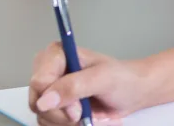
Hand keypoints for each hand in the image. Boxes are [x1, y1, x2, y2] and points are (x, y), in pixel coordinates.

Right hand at [30, 42, 149, 125]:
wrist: (135, 92)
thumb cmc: (123, 79)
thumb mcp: (103, 79)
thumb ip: (74, 86)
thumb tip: (44, 101)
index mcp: (57, 55)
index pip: (39, 82)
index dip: (55, 100)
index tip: (77, 109)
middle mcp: (49, 71)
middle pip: (37, 102)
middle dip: (61, 114)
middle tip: (82, 114)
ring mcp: (51, 91)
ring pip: (43, 116)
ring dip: (66, 122)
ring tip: (87, 115)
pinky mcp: (56, 106)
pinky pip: (50, 123)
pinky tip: (84, 119)